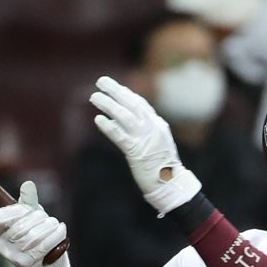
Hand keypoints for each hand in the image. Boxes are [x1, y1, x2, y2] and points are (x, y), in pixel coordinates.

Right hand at [0, 181, 73, 266]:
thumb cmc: (37, 236)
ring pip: (34, 235)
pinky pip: (44, 246)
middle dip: (39, 218)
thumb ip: (28, 201)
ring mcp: (13, 257)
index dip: (16, 210)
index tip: (28, 209)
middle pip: (21, 225)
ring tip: (55, 225)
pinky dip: (56, 235)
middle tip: (47, 219)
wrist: (47, 265)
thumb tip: (28, 184)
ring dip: (49, 226)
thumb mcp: (32, 216)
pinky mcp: (27, 265)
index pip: (0, 217)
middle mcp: (2, 245)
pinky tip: (60, 231)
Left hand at [90, 76, 200, 214]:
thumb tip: (130, 123)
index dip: (127, 94)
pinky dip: (108, 126)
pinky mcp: (136, 152)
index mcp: (158, 125)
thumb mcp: (158, 144)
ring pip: (124, 116)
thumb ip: (147, 132)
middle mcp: (153, 128)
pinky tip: (98, 119)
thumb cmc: (163, 168)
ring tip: (93, 97)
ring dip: (108, 104)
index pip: (141, 104)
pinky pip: (120, 136)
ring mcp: (145, 139)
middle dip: (116, 90)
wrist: (172, 185)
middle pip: (132, 104)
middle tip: (101, 81)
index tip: (116, 87)